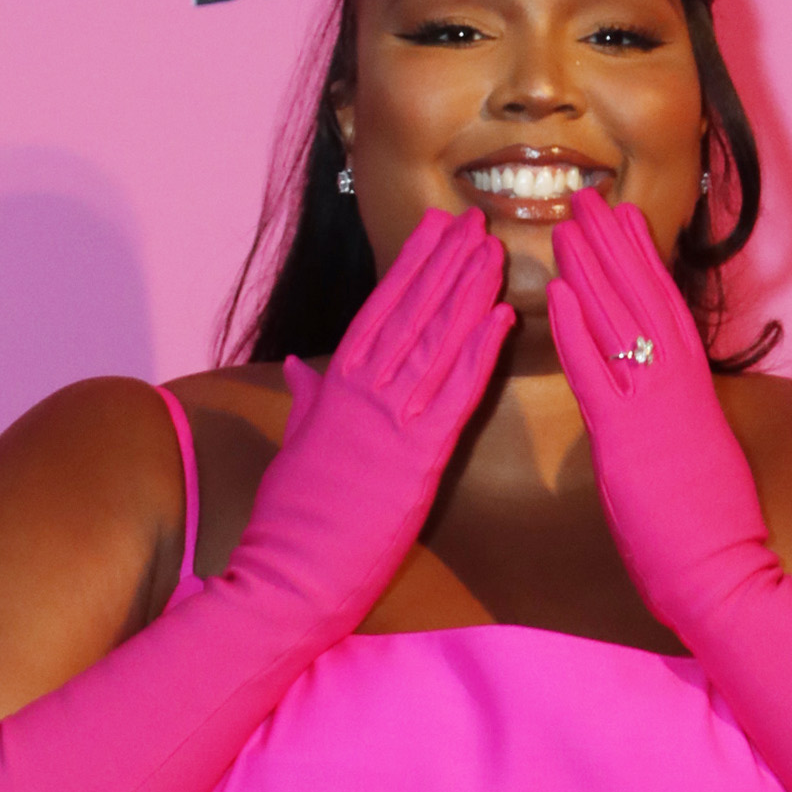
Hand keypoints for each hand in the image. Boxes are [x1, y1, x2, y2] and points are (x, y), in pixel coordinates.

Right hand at [237, 207, 512, 632]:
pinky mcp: (418, 456)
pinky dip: (481, 352)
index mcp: (335, 386)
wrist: (291, 570)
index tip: (434, 227)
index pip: (379, 309)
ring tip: (493, 250)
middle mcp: (364, 393)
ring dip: (469, 291)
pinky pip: (458, 394)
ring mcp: (392, 420)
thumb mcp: (296, 446)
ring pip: (438, 341)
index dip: (410, 265)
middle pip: (413, 312)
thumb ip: (306, 400)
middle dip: (446, 262)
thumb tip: (298, 366)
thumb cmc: (290, 518)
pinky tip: (502, 317)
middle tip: (474, 220)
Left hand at [547, 191, 777, 643]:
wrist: (725, 581)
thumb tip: (653, 429)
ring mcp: (654, 411)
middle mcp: (678, 393)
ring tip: (570, 220)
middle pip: (642, 301)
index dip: (642, 265)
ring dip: (592, 267)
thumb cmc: (710, 545)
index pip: (665, 316)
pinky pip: (597, 372)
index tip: (626, 224)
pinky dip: (576, 329)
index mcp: (694, 399)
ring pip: (621, 321)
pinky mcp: (629, 439)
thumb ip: (671, 438)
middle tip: (589, 199)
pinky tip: (555, 291)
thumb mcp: (694, 473)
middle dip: (614, 246)